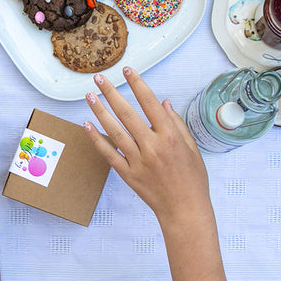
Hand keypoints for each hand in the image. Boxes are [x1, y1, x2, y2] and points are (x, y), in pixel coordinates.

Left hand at [84, 67, 210, 223]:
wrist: (185, 210)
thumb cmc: (192, 180)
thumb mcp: (192, 148)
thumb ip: (176, 123)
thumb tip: (163, 102)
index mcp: (170, 136)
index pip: (149, 103)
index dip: (137, 84)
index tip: (127, 70)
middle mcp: (152, 146)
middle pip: (127, 113)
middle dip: (111, 92)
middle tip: (98, 78)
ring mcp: (138, 161)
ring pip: (114, 131)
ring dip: (100, 112)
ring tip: (89, 96)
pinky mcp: (128, 175)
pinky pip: (109, 154)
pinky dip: (97, 140)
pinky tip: (88, 126)